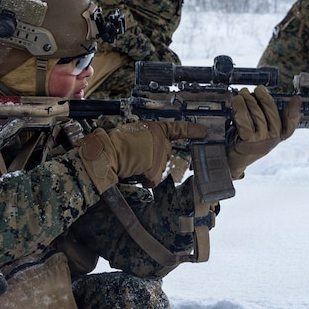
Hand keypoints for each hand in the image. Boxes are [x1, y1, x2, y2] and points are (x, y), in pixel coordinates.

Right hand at [77, 120, 205, 191]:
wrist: (106, 153)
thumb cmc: (114, 145)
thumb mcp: (133, 134)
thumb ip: (147, 140)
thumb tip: (149, 152)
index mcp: (154, 128)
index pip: (176, 129)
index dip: (190, 130)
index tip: (203, 132)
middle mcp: (160, 139)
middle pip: (165, 154)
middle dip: (153, 159)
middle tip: (135, 158)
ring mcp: (160, 153)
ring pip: (159, 167)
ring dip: (147, 169)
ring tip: (131, 164)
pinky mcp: (157, 167)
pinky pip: (154, 179)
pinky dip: (145, 180)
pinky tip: (134, 173)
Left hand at [226, 86, 300, 178]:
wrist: (232, 159)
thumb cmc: (247, 139)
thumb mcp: (262, 128)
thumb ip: (270, 114)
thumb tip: (292, 99)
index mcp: (278, 135)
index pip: (290, 124)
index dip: (294, 112)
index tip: (296, 99)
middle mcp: (272, 139)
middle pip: (272, 113)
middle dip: (263, 97)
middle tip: (257, 89)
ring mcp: (260, 142)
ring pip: (257, 114)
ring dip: (248, 100)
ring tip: (242, 93)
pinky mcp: (247, 142)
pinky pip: (245, 122)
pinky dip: (240, 109)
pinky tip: (237, 102)